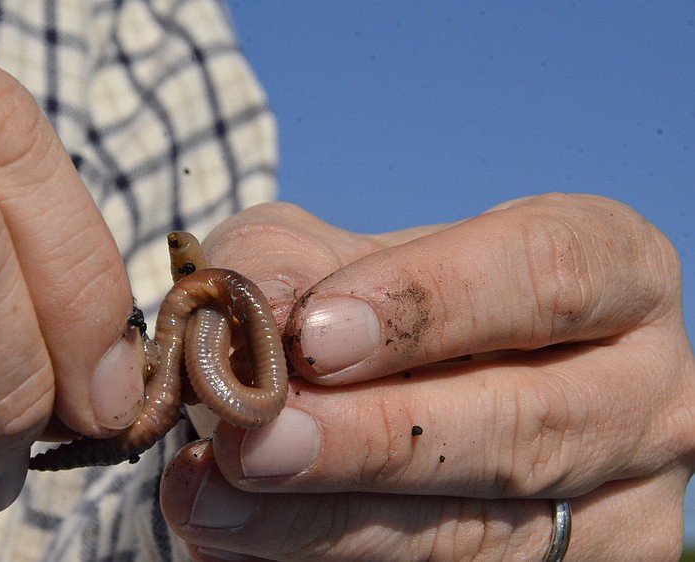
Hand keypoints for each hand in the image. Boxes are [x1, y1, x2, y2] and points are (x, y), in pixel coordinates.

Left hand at [160, 195, 694, 559]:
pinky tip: (246, 539)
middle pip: (525, 423)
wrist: (418, 379)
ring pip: (481, 532)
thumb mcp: (335, 254)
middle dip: (378, 437)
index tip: (314, 334)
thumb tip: (248, 319)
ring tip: (216, 498)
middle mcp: (641, 391)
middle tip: (256, 437)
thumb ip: (288, 270)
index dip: (431, 303)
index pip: (549, 274)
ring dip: (333, 521)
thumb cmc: (384, 298)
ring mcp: (619, 501)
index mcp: (615, 273)